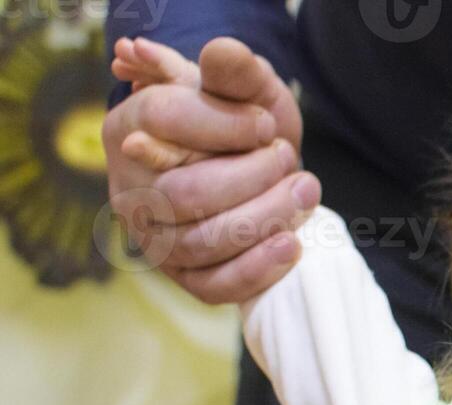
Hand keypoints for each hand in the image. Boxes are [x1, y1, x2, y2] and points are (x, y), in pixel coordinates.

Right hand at [102, 36, 319, 303]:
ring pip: (204, 241)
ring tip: (305, 191)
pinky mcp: (185, 279)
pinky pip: (215, 286)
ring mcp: (155, 240)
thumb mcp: (246, 91)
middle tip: (288, 157)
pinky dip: (258, 268)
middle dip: (250, 177)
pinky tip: (292, 244)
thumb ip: (235, 72)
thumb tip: (223, 55)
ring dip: (265, 217)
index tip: (266, 124)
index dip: (223, 124)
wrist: (260, 177)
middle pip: (186, 193)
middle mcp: (131, 190)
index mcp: (130, 128)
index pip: (164, 120)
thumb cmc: (247, 130)